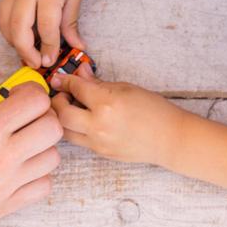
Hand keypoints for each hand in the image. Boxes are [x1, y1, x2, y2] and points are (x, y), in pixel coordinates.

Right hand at [0, 0, 88, 68]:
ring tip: (27, 51)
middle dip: (25, 51)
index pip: (45, 29)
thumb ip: (71, 22)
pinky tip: (20, 35)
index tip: (51, 60)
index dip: (48, 48)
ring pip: (5, 22)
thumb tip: (75, 46)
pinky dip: (8, 27)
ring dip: (13, 41)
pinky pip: (2, 12)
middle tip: (35, 63)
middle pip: (19, 29)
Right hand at [0, 61, 61, 226]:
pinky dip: (37, 173)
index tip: (15, 95)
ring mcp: (5, 186)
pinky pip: (43, 186)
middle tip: (22, 115)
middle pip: (52, 128)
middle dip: (41, 114)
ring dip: (40, 144)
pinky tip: (18, 165)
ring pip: (52, 157)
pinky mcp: (4, 206)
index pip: (37, 101)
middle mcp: (0, 159)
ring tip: (20, 141)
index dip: (30, 91)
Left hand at [50, 68, 185, 166]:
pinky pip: (79, 141)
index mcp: (106, 103)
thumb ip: (98, 83)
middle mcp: (99, 124)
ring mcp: (98, 142)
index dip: (65, 80)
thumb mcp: (125, 88)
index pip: (75, 88)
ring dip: (63, 118)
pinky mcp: (101, 153)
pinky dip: (75, 129)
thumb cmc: (153, 109)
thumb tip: (81, 73)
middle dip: (57, 102)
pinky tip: (84, 121)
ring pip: (65, 131)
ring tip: (72, 108)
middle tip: (63, 95)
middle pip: (61, 114)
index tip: (60, 78)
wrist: (169, 138)